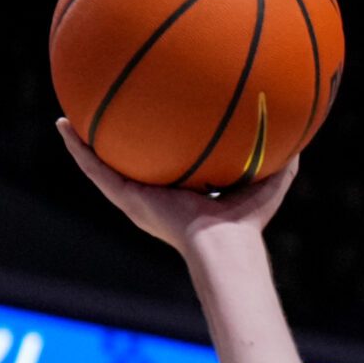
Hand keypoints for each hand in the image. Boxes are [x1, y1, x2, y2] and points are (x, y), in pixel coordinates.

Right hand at [56, 120, 296, 254]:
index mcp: (182, 194)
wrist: (222, 245)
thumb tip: (300, 141)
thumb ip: (282, 163)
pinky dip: (77, 150)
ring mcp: (137, 198)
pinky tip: (63, 126)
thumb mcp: (268, 185)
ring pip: (102, 167)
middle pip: (130, 164)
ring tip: (66, 119)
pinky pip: (95, 170)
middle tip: (102, 117)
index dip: (158, 148)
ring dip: (83, 144)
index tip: (151, 124)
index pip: (167, 166)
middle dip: (117, 142)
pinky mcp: (126, 199)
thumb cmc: (247, 225)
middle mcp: (155, 196)